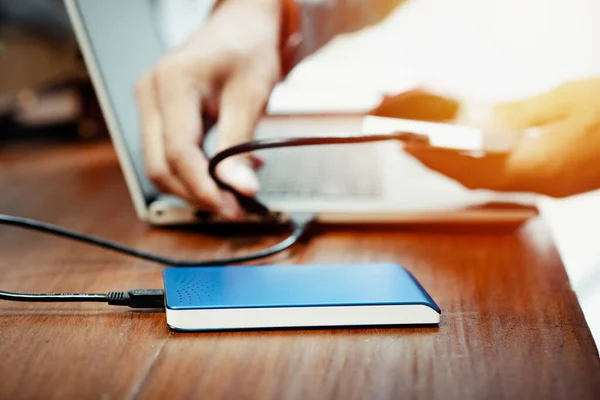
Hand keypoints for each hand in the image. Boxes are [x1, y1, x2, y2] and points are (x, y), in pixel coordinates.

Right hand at [135, 0, 281, 218]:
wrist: (241, 27)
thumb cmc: (247, 48)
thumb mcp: (251, 94)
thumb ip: (240, 144)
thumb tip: (240, 188)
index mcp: (171, 83)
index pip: (178, 152)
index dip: (203, 186)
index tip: (230, 206)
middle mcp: (151, 94)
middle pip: (160, 165)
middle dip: (196, 194)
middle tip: (234, 209)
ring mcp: (150, 104)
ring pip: (160, 165)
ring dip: (194, 188)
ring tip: (232, 196)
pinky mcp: (159, 114)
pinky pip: (168, 154)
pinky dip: (193, 172)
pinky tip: (222, 176)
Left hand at [398, 79, 599, 197]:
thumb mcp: (564, 103)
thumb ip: (515, 116)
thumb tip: (474, 121)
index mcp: (541, 169)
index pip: (471, 171)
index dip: (436, 160)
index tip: (409, 146)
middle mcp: (543, 186)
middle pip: (477, 181)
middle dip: (440, 163)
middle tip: (411, 145)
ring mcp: (552, 186)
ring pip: (491, 181)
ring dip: (459, 164)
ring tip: (432, 145)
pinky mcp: (559, 180)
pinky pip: (510, 177)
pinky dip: (484, 164)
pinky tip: (474, 149)